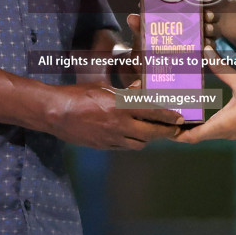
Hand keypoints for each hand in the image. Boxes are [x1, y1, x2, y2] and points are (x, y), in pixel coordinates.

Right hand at [37, 82, 182, 150]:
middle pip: (150, 133)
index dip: (168, 116)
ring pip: (139, 143)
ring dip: (150, 138)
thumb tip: (140, 90)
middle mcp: (119, 125)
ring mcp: (111, 138)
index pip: (152, 113)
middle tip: (175, 129)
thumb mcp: (103, 87)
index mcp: (120, 107)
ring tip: (156, 132)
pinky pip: (124, 147)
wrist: (55, 113)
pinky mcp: (103, 146)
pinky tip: (135, 137)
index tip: (180, 118)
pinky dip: (133, 142)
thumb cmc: (78, 95)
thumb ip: (124, 92)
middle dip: (165, 132)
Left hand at [175, 45, 235, 143]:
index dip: (177, 135)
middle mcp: (227, 132)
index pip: (193, 137)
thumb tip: (206, 51)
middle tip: (168, 114)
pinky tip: (200, 110)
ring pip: (207, 133)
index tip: (165, 127)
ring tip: (180, 111)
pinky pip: (217, 129)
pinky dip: (205, 124)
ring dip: (194, 126)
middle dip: (182, 128)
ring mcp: (234, 131)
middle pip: (198, 136)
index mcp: (224, 125)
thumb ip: (222, 68)